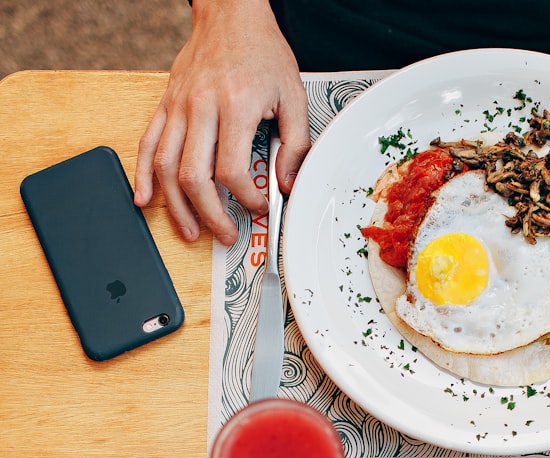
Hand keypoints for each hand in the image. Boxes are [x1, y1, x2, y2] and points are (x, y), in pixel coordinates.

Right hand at [134, 0, 310, 245]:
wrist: (231, 15)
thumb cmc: (262, 52)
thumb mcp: (294, 95)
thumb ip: (295, 143)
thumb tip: (286, 183)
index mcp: (236, 105)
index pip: (232, 169)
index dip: (246, 197)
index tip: (258, 207)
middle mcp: (201, 107)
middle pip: (195, 175)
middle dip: (210, 214)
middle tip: (226, 234)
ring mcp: (178, 106)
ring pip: (166, 166)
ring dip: (176, 206)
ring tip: (191, 231)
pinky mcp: (165, 104)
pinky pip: (147, 143)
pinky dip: (143, 175)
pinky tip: (144, 199)